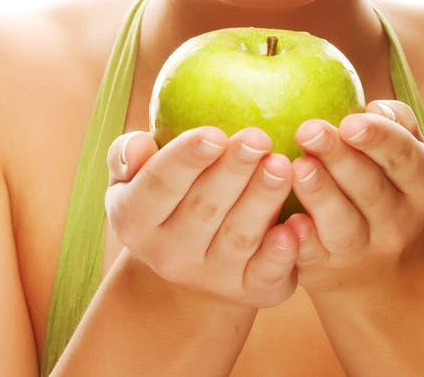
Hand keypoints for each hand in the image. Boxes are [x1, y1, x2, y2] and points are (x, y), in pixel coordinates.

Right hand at [105, 126, 299, 307]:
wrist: (191, 264)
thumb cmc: (165, 197)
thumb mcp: (133, 178)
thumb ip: (126, 155)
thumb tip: (138, 146)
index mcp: (135, 219)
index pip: (159, 185)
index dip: (185, 159)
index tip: (214, 133)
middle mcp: (169, 255)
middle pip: (204, 209)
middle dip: (233, 171)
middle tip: (258, 137)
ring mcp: (211, 277)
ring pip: (239, 236)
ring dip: (262, 200)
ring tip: (282, 165)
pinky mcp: (251, 290)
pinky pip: (267, 272)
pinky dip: (282, 252)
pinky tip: (297, 224)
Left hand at [284, 100, 423, 292]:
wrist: (379, 267)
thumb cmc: (384, 181)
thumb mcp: (405, 152)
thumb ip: (395, 122)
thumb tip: (375, 107)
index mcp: (421, 182)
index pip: (406, 158)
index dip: (380, 138)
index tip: (350, 121)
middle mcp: (398, 221)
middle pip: (372, 190)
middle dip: (340, 159)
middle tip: (308, 130)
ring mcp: (364, 250)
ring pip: (344, 226)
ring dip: (321, 196)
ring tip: (297, 166)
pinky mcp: (327, 268)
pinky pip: (314, 256)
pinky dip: (302, 240)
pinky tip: (288, 219)